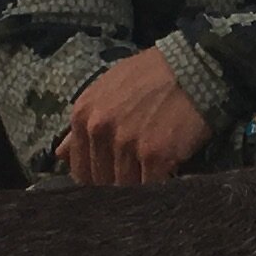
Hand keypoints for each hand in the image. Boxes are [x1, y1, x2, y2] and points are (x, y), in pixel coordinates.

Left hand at [60, 44, 218, 184]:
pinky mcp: (155, 155)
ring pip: (125, 186)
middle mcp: (100, 129)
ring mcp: (127, 144)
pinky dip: (158, 188)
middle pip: (100, 179)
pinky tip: (166, 178)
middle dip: (116, 184)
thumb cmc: (151, 75)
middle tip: (134, 181)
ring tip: (152, 178)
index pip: (79, 167)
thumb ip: (83, 122)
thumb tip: (60, 154)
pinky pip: (150, 186)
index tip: (111, 179)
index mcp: (83, 114)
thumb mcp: (108, 88)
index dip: (96, 177)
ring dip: (139, 187)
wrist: (195, 67)